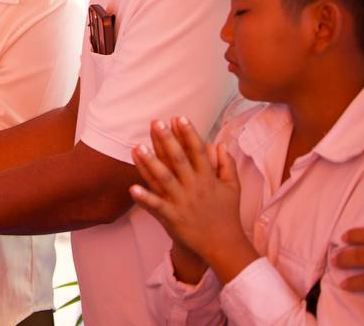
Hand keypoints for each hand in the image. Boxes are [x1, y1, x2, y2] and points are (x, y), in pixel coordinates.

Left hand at [129, 118, 254, 282]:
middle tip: (156, 122)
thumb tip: (219, 144)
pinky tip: (132, 188)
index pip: (198, 152)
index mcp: (208, 179)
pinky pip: (156, 206)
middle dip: (167, 140)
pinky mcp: (172, 218)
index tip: (179, 117)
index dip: (189, 134)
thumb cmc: (226, 214)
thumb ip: (227, 165)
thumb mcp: (232, 188)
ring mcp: (182, 203)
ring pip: (165, 179)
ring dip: (150, 163)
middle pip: (179, 160)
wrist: (223, 246)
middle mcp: (194, 188)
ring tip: (137, 147)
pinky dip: (144, 198)